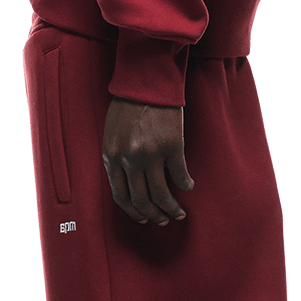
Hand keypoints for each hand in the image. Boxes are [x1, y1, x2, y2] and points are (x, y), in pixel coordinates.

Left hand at [102, 98, 194, 225]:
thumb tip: (127, 180)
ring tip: (178, 214)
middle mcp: (129, 160)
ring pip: (161, 194)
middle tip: (163, 220)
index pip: (119, 195)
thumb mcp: (112, 132)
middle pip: (141, 200)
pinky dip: (185, 184)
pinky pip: (180, 175)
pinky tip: (189, 186)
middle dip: (153, 215)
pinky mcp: (172, 147)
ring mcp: (151, 155)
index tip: (142, 217)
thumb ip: (117, 156)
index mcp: (111, 156)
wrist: (146, 80)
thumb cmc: (128, 102)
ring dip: (171, 208)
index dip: (132, 211)